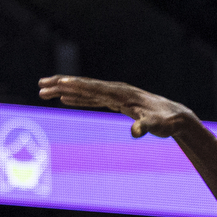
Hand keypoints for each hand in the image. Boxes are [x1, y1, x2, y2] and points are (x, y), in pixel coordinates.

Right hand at [38, 75, 198, 137]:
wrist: (176, 117)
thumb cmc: (167, 121)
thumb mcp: (157, 126)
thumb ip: (146, 127)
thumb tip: (136, 132)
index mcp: (122, 94)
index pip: (94, 88)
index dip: (75, 86)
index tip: (57, 84)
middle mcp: (116, 91)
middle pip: (84, 86)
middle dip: (61, 85)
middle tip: (40, 86)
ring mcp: (116, 96)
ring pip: (85, 91)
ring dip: (65, 91)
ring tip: (44, 91)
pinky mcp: (117, 102)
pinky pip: (92, 98)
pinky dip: (78, 98)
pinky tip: (65, 99)